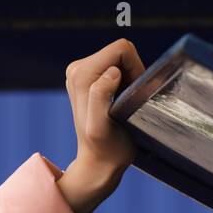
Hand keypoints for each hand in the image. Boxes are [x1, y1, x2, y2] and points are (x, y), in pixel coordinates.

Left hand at [57, 39, 145, 212]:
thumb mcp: (100, 127)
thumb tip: (111, 73)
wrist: (98, 163)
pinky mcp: (88, 77)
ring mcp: (81, 72)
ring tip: (122, 104)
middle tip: (128, 101)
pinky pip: (116, 65)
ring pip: (119, 58)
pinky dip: (124, 81)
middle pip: (120, 51)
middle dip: (132, 72)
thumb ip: (100, 96)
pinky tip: (118, 102)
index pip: (121, 49)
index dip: (136, 68)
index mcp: (80, 74)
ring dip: (129, 78)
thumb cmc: (105, 148)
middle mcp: (76, 68)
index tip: (132, 94)